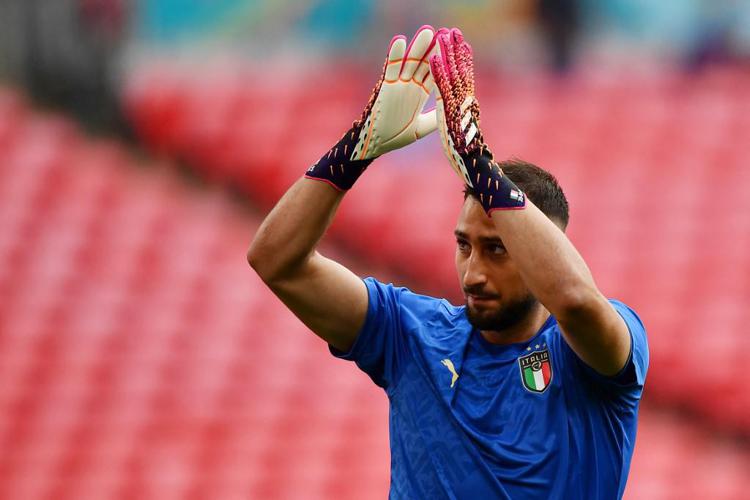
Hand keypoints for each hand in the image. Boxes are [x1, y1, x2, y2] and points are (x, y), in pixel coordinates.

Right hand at [305, 25, 440, 190]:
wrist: (377, 144)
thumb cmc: (397, 137)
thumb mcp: (422, 128)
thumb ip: (434, 118)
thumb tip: (450, 112)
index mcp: (419, 94)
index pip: (434, 74)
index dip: (443, 62)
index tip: (454, 48)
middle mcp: (410, 86)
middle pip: (424, 64)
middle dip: (433, 49)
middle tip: (444, 33)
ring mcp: (398, 84)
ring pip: (409, 62)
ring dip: (418, 47)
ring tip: (427, 31)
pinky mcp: (385, 86)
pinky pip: (390, 68)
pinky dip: (394, 55)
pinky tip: (399, 40)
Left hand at [430, 28, 525, 212]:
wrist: (476, 171)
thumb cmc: (467, 159)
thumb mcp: (460, 135)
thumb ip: (459, 121)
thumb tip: (458, 116)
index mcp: (466, 109)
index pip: (464, 81)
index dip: (462, 62)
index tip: (460, 45)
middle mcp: (466, 104)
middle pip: (461, 72)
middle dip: (457, 51)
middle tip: (453, 31)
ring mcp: (460, 107)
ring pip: (454, 75)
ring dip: (449, 54)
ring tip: (444, 36)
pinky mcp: (452, 113)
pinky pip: (444, 89)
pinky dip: (440, 73)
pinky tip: (435, 59)